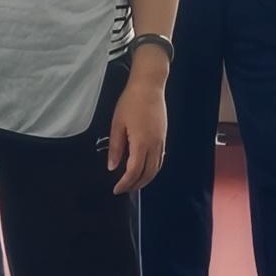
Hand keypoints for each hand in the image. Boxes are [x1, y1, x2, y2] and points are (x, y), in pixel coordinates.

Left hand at [106, 60, 168, 191]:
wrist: (149, 86)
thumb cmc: (130, 102)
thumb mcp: (117, 124)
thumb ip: (115, 147)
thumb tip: (112, 167)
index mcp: (141, 143)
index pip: (134, 171)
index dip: (125, 183)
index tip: (116, 189)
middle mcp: (154, 145)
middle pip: (147, 173)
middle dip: (135, 185)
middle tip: (123, 189)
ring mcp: (161, 142)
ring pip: (156, 168)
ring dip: (146, 179)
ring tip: (134, 183)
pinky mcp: (163, 137)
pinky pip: (160, 159)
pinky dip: (153, 169)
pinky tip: (145, 169)